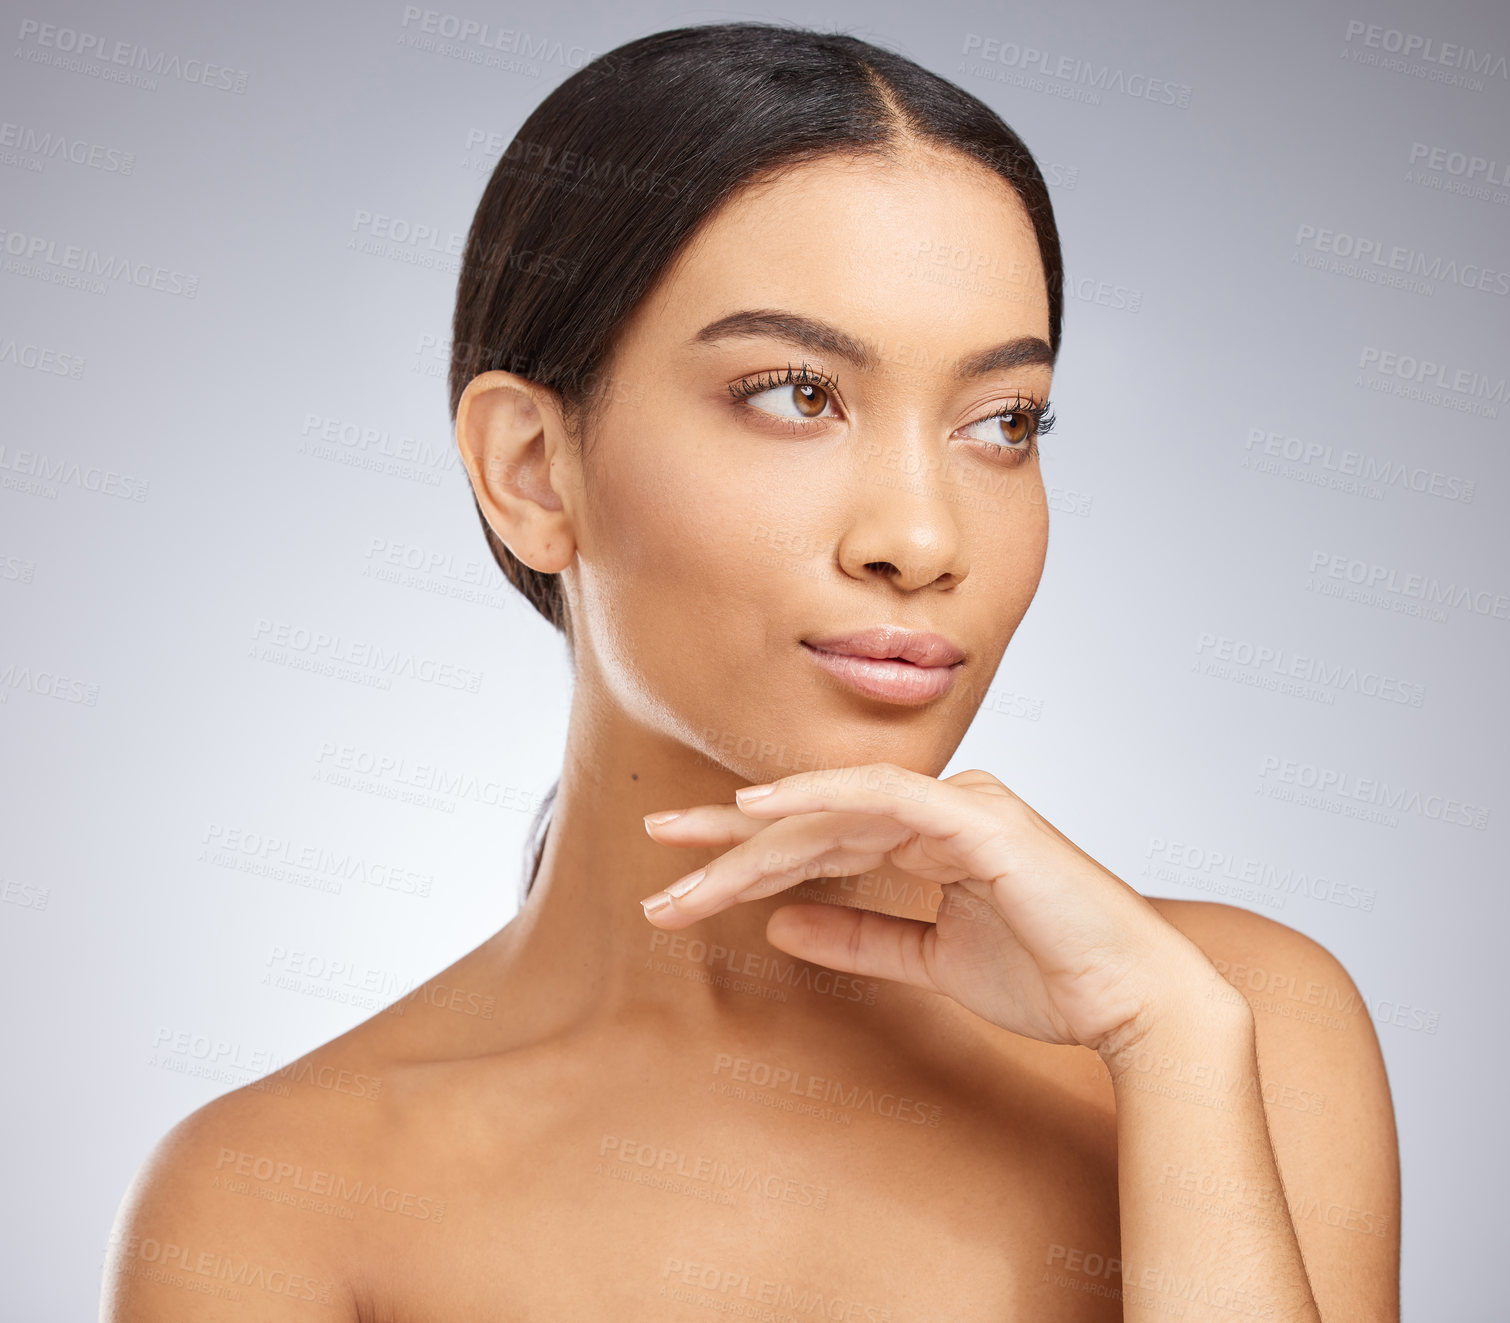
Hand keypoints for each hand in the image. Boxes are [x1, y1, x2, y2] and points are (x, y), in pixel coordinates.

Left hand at [639, 763, 1219, 1054]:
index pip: (822, 837)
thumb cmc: (1049, 977)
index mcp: (929, 835)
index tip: (682, 876)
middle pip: (814, 819)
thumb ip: (859, 937)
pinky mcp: (976, 817)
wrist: (1133, 1003)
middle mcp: (938, 808)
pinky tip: (753, 809)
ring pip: (834, 810)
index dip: (748, 854)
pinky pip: (882, 794)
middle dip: (730, 842)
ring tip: (682, 863)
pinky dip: (817, 795)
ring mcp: (959, 805)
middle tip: (657, 855)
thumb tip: (780, 922)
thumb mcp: (930, 962)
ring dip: (755, 839)